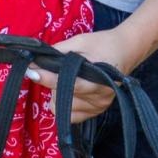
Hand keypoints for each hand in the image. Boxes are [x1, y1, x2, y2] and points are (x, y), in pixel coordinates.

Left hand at [25, 27, 147, 123]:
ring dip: (59, 94)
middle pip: (62, 97)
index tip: (32, 72)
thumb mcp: (79, 41)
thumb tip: (35, 62)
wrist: (125, 51)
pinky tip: (72, 92)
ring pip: (63, 107)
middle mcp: (99, 95)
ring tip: (70, 79)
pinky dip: (66, 104)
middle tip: (60, 70)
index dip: (48, 77)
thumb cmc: (101, 44)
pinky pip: (71, 116)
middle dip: (54, 83)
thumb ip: (58, 52)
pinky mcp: (97, 112)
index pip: (68, 83)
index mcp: (98, 77)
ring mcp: (99, 106)